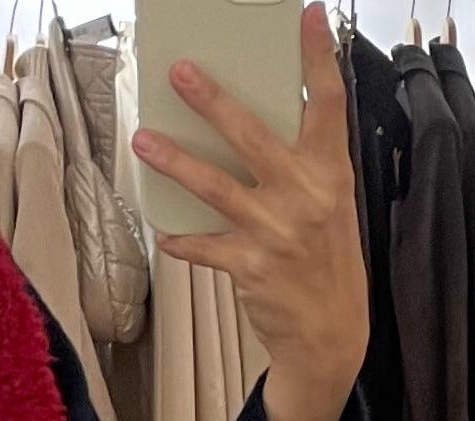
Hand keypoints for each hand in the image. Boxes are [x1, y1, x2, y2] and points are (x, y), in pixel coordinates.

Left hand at [132, 3, 369, 420]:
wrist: (332, 335)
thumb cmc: (325, 261)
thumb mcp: (329, 205)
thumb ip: (301, 166)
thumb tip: (247, 127)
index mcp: (331, 172)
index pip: (329, 103)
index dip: (318, 57)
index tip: (307, 16)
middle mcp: (306, 196)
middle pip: (252, 135)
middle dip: (213, 101)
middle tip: (180, 70)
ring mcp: (276, 232)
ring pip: (215, 186)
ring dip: (174, 161)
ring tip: (143, 138)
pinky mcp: (250, 267)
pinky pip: (204, 246)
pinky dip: (182, 240)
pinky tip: (163, 232)